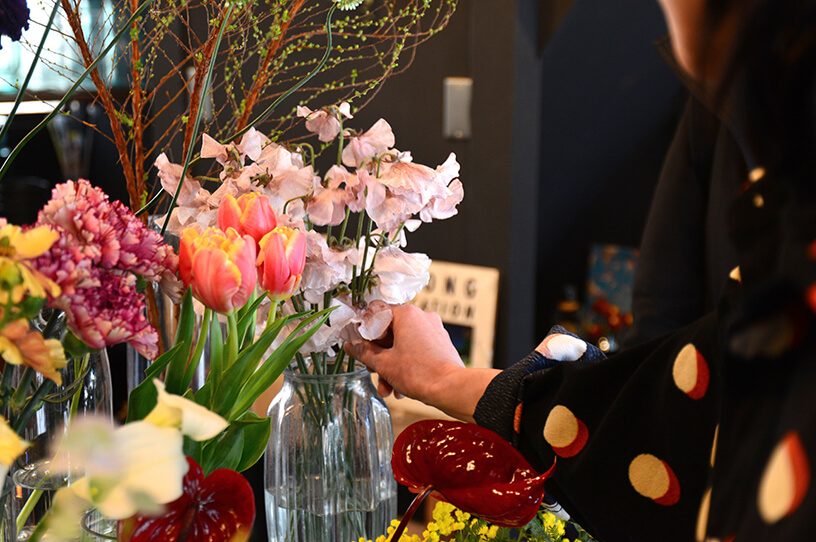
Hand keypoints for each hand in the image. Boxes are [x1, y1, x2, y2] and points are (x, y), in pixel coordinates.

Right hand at [345, 304, 499, 421]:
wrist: (452, 388)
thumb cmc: (420, 374)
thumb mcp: (384, 364)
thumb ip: (364, 352)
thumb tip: (350, 345)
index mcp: (407, 314)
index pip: (377, 313)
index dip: (364, 330)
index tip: (357, 344)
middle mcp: (422, 317)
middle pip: (389, 332)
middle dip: (379, 356)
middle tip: (372, 371)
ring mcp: (433, 330)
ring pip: (402, 344)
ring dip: (391, 366)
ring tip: (387, 388)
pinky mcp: (440, 343)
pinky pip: (416, 350)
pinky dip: (406, 365)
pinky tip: (400, 388)